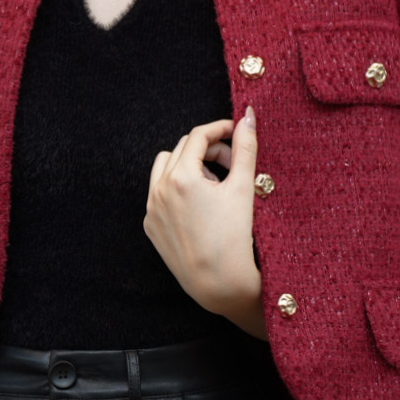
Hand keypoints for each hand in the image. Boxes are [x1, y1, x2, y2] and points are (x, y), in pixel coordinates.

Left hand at [144, 107, 265, 337]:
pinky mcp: (151, 225)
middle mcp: (159, 190)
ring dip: (189, 165)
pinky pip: (160, 194)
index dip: (221, 129)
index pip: (199, 136)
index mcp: (181, 177)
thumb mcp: (244, 188)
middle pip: (183, 149)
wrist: (219, 284)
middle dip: (209, 149)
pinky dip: (178, 189)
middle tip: (233, 162)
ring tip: (215, 184)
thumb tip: (248, 115)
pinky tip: (201, 206)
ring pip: (165, 167)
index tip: (237, 133)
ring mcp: (152, 209)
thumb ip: (245, 147)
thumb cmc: (234, 238)